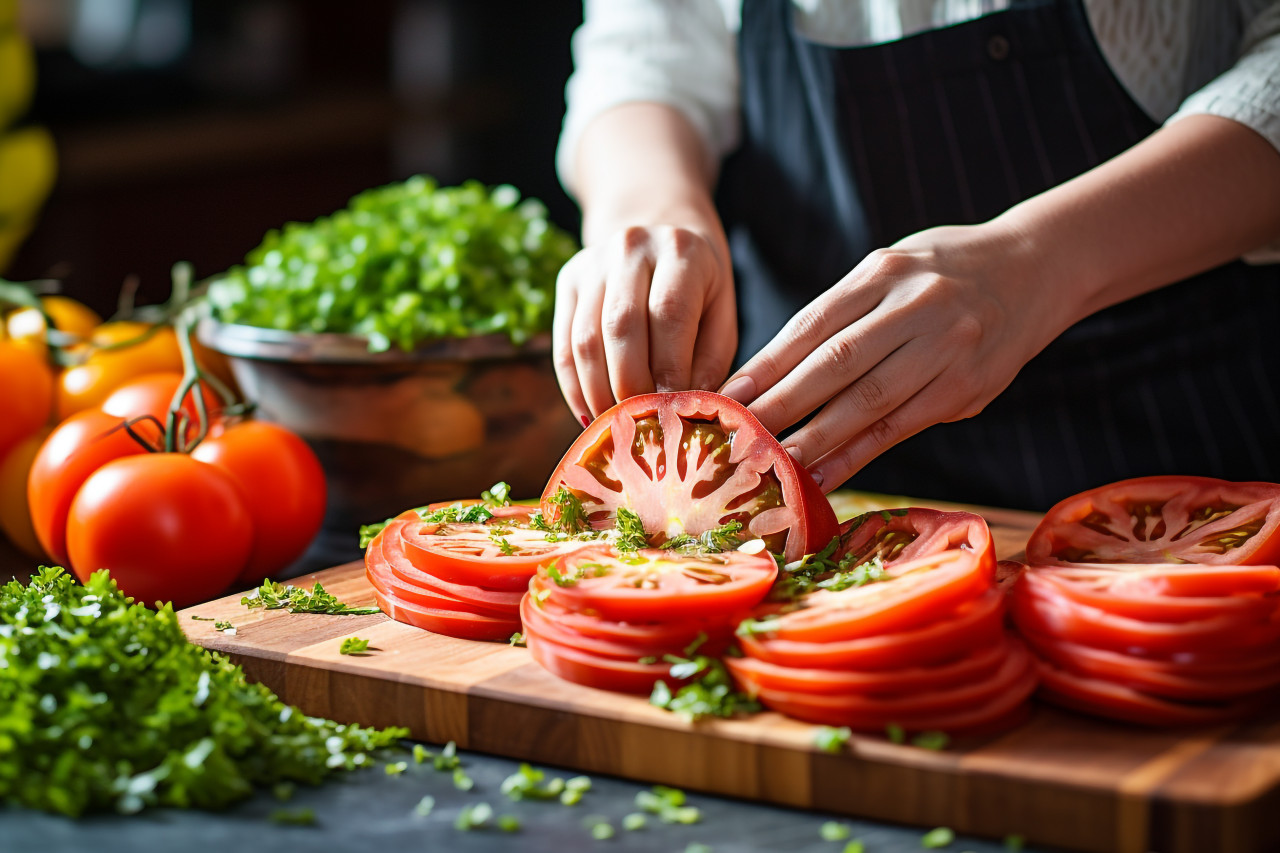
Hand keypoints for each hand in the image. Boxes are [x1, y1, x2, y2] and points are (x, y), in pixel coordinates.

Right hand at [553, 222, 737, 422]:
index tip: (672, 411)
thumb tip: (685, 410)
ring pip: (585, 339)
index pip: (668, 314)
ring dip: (598, 393)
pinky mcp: (567, 280)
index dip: (668, 369)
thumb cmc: (699, 288)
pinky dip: (574, 387)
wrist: (660, 229)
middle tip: (642, 426)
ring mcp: (592, 261)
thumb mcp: (721, 316)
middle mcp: (631, 247)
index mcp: (680, 251)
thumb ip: (710, 361)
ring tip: (616, 427)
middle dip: (630, 387)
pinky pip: (562, 344)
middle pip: (620, 327)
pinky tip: (590, 414)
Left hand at [720, 223, 1076, 489]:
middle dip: (780, 406)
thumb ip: (841, 313)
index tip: (726, 397)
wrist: (1037, 267)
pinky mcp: (966, 387)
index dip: (766, 365)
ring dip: (814, 440)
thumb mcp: (890, 268)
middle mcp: (914, 307)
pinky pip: (901, 427)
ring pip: (868, 401)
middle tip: (735, 439)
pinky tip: (823, 475)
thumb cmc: (944, 271)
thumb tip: (771, 373)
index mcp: (882, 272)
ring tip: (772, 466)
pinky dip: (857, 455)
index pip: (811, 324)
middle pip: (834, 364)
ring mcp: (945, 349)